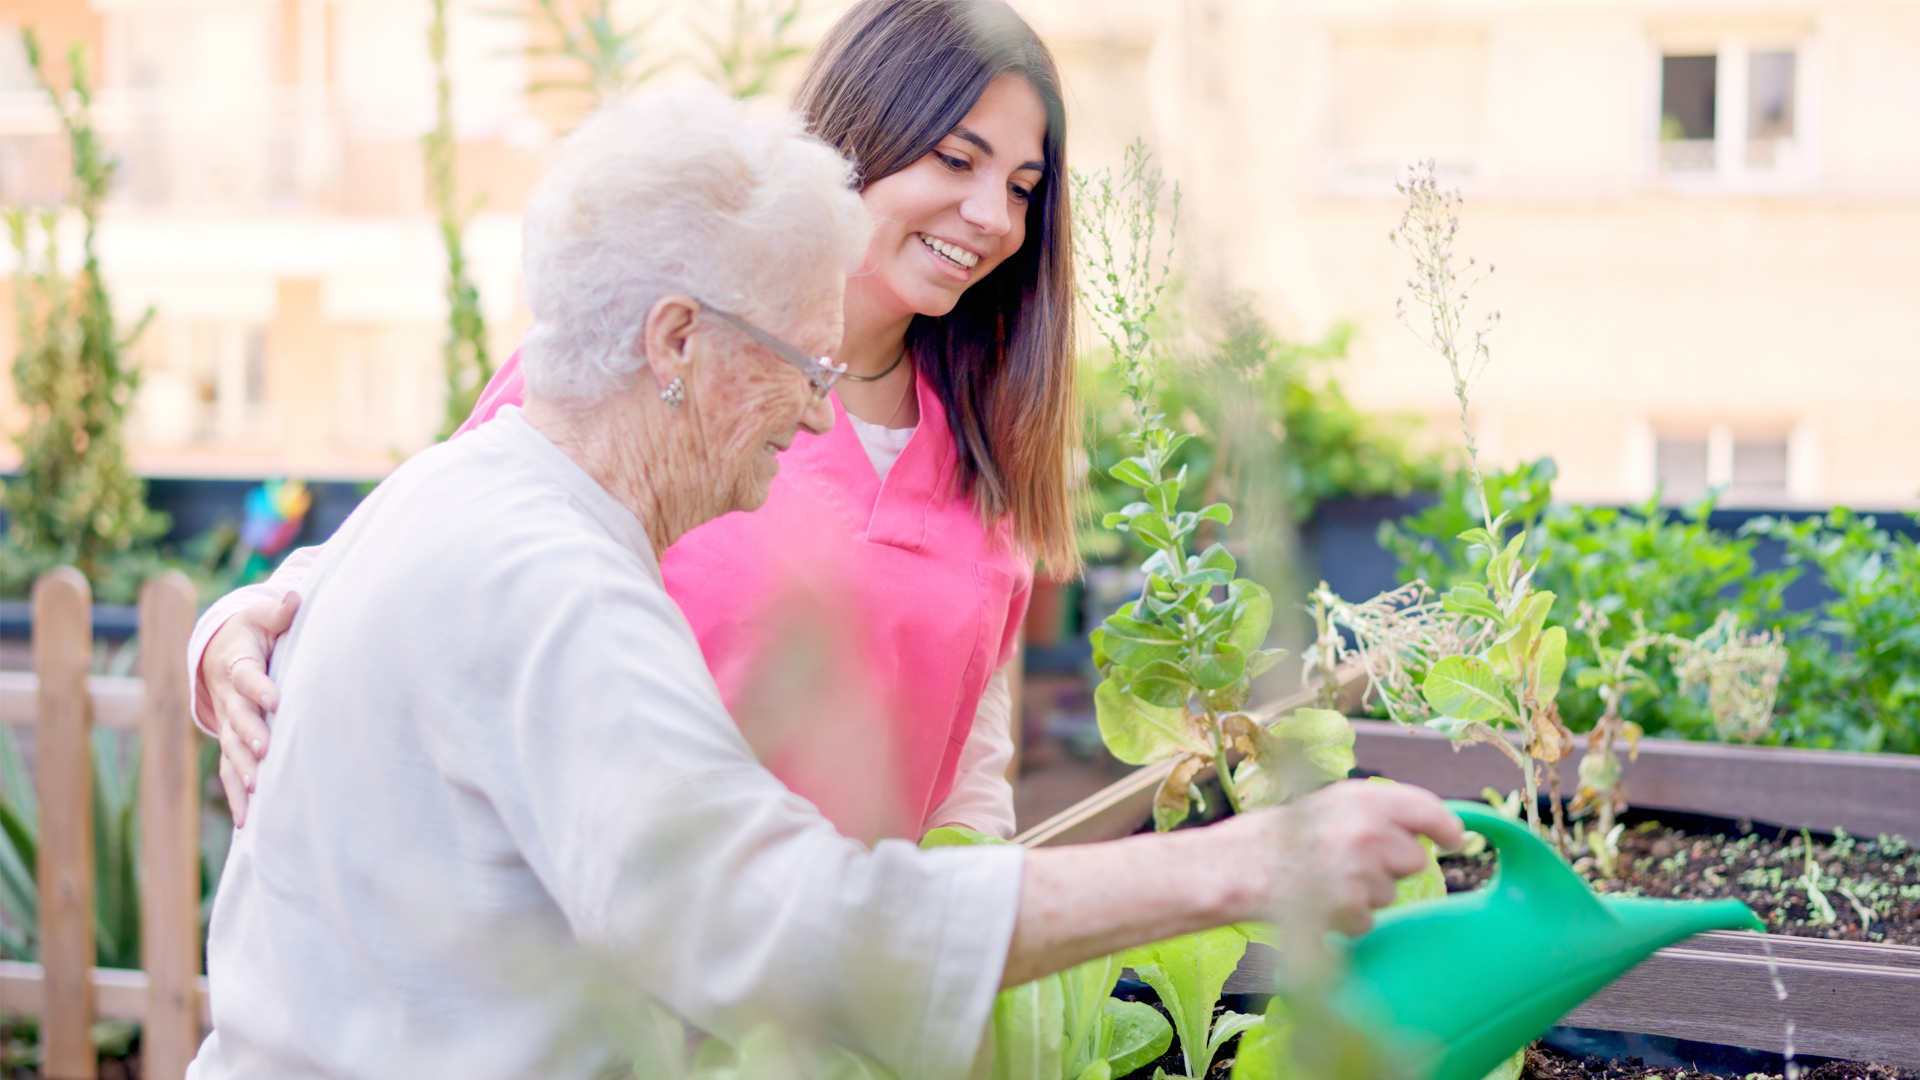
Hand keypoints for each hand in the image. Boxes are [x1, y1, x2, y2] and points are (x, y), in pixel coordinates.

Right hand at [199, 592, 300, 826]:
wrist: (218, 653)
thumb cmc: (253, 632)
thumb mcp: (261, 617)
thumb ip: (278, 612)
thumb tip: (294, 597)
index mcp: (235, 664)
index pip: (247, 676)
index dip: (260, 688)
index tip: (277, 700)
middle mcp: (227, 698)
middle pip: (238, 718)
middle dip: (250, 735)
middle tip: (266, 751)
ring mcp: (227, 724)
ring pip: (231, 750)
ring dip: (242, 769)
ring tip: (257, 788)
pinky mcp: (230, 744)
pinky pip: (230, 772)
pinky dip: (238, 796)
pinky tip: (249, 821)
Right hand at [1266, 779, 1463, 935]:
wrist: (1232, 867)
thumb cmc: (1277, 835)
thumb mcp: (1327, 804)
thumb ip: (1375, 811)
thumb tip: (1425, 828)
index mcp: (1363, 798)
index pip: (1428, 809)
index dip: (1447, 827)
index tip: (1454, 839)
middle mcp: (1368, 831)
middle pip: (1414, 860)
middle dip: (1391, 866)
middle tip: (1349, 861)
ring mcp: (1360, 870)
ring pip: (1390, 893)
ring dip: (1365, 894)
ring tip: (1323, 881)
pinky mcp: (1348, 907)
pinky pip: (1367, 920)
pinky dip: (1346, 918)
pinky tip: (1316, 901)